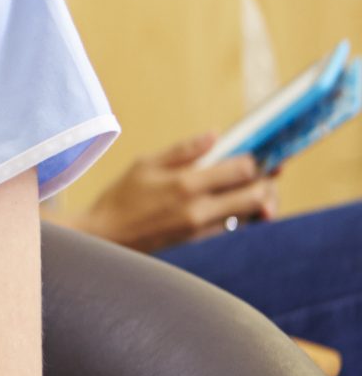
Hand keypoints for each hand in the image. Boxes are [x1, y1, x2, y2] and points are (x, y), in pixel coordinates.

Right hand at [75, 131, 272, 252]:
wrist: (106, 237)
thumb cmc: (121, 197)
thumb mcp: (145, 164)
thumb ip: (183, 150)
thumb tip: (215, 135)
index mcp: (186, 183)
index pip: (241, 170)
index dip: (256, 159)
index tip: (259, 153)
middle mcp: (200, 208)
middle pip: (257, 195)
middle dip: (267, 182)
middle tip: (268, 172)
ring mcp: (202, 228)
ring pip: (251, 214)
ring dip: (260, 200)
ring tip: (258, 188)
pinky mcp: (201, 241)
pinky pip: (235, 226)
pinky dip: (243, 214)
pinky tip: (238, 204)